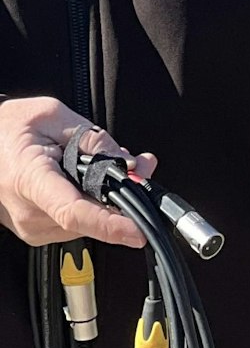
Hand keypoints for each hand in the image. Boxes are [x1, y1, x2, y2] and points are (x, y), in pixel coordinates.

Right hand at [0, 98, 157, 249]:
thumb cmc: (7, 127)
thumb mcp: (53, 116)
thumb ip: (94, 139)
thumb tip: (129, 165)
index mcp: (29, 179)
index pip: (73, 213)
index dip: (110, 226)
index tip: (138, 231)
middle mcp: (28, 211)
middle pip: (90, 217)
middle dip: (122, 195)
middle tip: (137, 166)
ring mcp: (31, 226)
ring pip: (88, 220)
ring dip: (105, 197)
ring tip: (97, 165)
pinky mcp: (37, 230)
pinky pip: (76, 222)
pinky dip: (90, 202)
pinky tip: (83, 180)